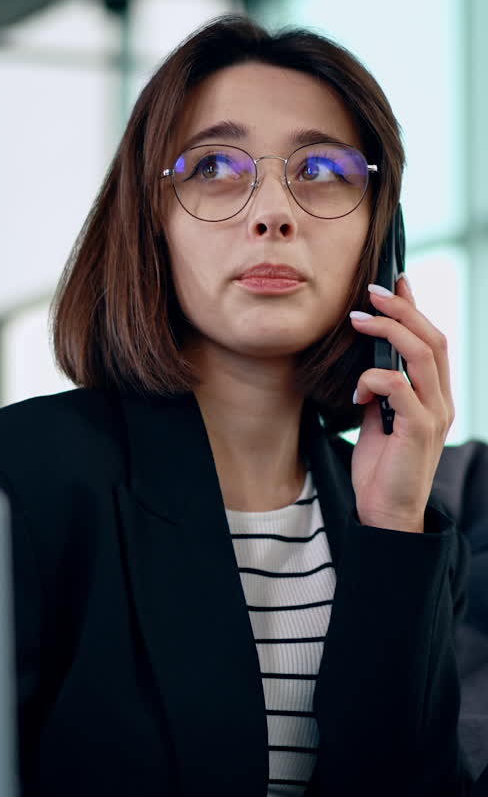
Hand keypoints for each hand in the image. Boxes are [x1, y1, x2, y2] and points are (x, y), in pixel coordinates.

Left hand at [348, 274, 454, 532]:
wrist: (385, 515)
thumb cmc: (380, 471)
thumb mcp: (378, 422)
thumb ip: (380, 393)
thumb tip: (368, 363)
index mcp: (434, 397)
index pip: (431, 341)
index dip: (415, 308)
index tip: (394, 281)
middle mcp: (441, 401)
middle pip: (432, 339)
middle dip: (402, 308)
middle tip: (371, 292)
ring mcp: (434, 415)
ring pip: (422, 355)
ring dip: (388, 331)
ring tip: (357, 320)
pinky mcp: (420, 431)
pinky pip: (400, 388)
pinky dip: (374, 379)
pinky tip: (356, 390)